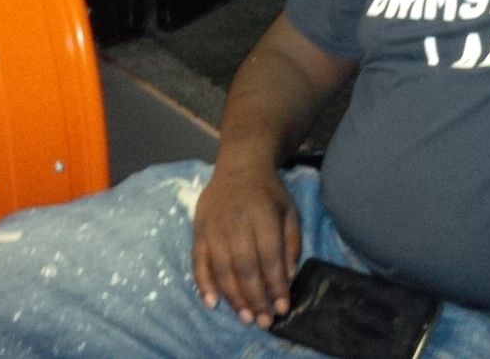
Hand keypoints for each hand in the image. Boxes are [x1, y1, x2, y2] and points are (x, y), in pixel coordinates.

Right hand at [191, 162, 301, 327]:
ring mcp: (213, 227)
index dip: (276, 284)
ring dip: (234, 297)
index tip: (283, 307)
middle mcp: (235, 222)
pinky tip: (213, 302)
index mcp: (262, 214)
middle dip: (256, 297)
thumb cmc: (268, 193)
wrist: (238, 168)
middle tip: (264, 320)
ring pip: (222, 268)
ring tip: (246, 317)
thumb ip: (291, 243)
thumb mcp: (289, 211)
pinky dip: (203, 284)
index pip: (269, 255)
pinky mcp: (198, 231)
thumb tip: (287, 277)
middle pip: (244, 266)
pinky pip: (198, 262)